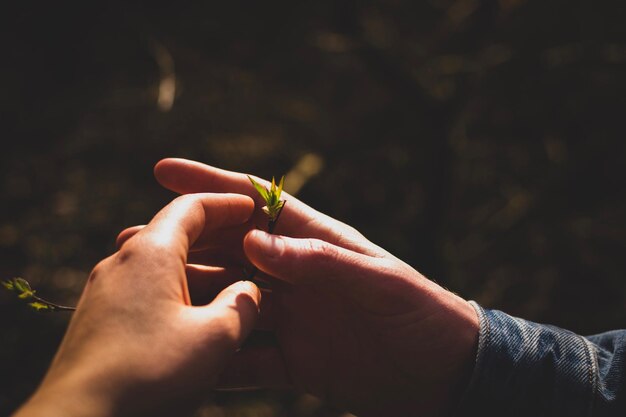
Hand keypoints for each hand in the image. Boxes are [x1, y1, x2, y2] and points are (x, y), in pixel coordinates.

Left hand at [15, 193, 260, 416]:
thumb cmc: (148, 375)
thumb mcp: (214, 339)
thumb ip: (242, 306)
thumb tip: (249, 293)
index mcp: (150, 253)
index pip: (191, 209)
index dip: (227, 205)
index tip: (252, 209)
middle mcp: (122, 263)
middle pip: (175, 235)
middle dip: (217, 241)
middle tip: (250, 250)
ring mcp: (107, 292)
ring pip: (162, 269)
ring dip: (201, 274)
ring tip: (232, 291)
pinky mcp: (100, 320)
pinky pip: (147, 294)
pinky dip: (180, 296)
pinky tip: (199, 322)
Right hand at [124, 159, 478, 416]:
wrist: (446, 375)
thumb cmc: (422, 314)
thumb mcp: (378, 281)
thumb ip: (319, 261)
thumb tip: (257, 242)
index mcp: (319, 243)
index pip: (257, 205)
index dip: (211, 185)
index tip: (164, 171)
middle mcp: (299, 276)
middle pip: (231, 255)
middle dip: (185, 247)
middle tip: (133, 242)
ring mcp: (295, 318)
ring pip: (231, 305)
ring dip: (191, 301)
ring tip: (146, 297)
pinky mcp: (298, 361)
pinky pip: (249, 359)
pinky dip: (219, 359)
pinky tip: (184, 360)